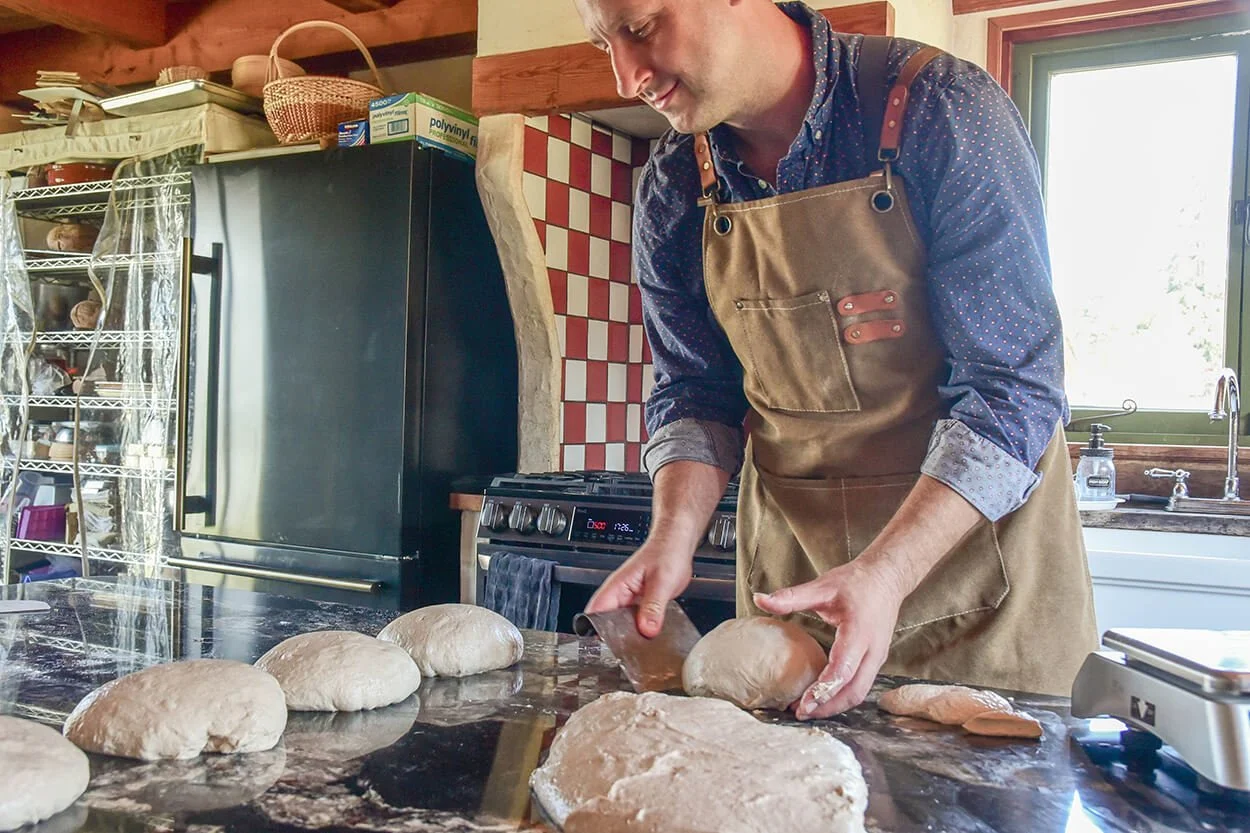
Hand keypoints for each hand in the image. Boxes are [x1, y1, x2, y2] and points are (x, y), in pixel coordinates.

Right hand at [585, 539, 692, 637]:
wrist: (677, 545)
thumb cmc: (666, 553)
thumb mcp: (661, 582)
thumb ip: (653, 607)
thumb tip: (646, 629)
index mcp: (616, 587)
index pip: (595, 612)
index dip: (597, 630)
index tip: (609, 644)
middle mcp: (621, 595)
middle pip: (609, 623)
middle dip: (618, 637)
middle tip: (632, 649)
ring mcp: (631, 601)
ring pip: (625, 625)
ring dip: (633, 635)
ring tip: (644, 645)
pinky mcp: (643, 605)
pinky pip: (638, 623)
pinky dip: (644, 631)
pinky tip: (654, 636)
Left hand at [754, 559, 905, 718]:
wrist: (887, 578)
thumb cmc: (855, 582)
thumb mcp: (822, 586)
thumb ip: (791, 596)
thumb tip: (759, 599)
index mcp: (859, 632)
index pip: (843, 670)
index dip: (823, 690)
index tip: (803, 704)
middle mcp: (873, 650)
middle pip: (853, 691)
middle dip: (827, 707)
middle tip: (799, 713)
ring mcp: (877, 658)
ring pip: (859, 693)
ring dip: (835, 706)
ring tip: (807, 710)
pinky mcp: (876, 660)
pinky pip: (861, 686)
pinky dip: (842, 697)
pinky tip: (822, 698)